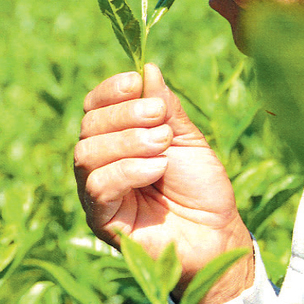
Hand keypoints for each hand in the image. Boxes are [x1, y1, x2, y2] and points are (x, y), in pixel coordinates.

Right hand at [74, 63, 254, 303]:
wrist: (217, 234)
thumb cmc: (201, 187)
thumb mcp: (188, 138)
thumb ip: (166, 107)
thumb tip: (148, 69)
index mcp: (117, 137)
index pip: (96, 105)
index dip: (111, 90)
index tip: (137, 81)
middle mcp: (101, 162)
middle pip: (89, 125)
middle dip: (126, 115)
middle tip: (161, 119)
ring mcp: (98, 192)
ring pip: (87, 153)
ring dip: (128, 142)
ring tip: (164, 145)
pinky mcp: (102, 220)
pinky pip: (97, 186)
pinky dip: (128, 170)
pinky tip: (157, 169)